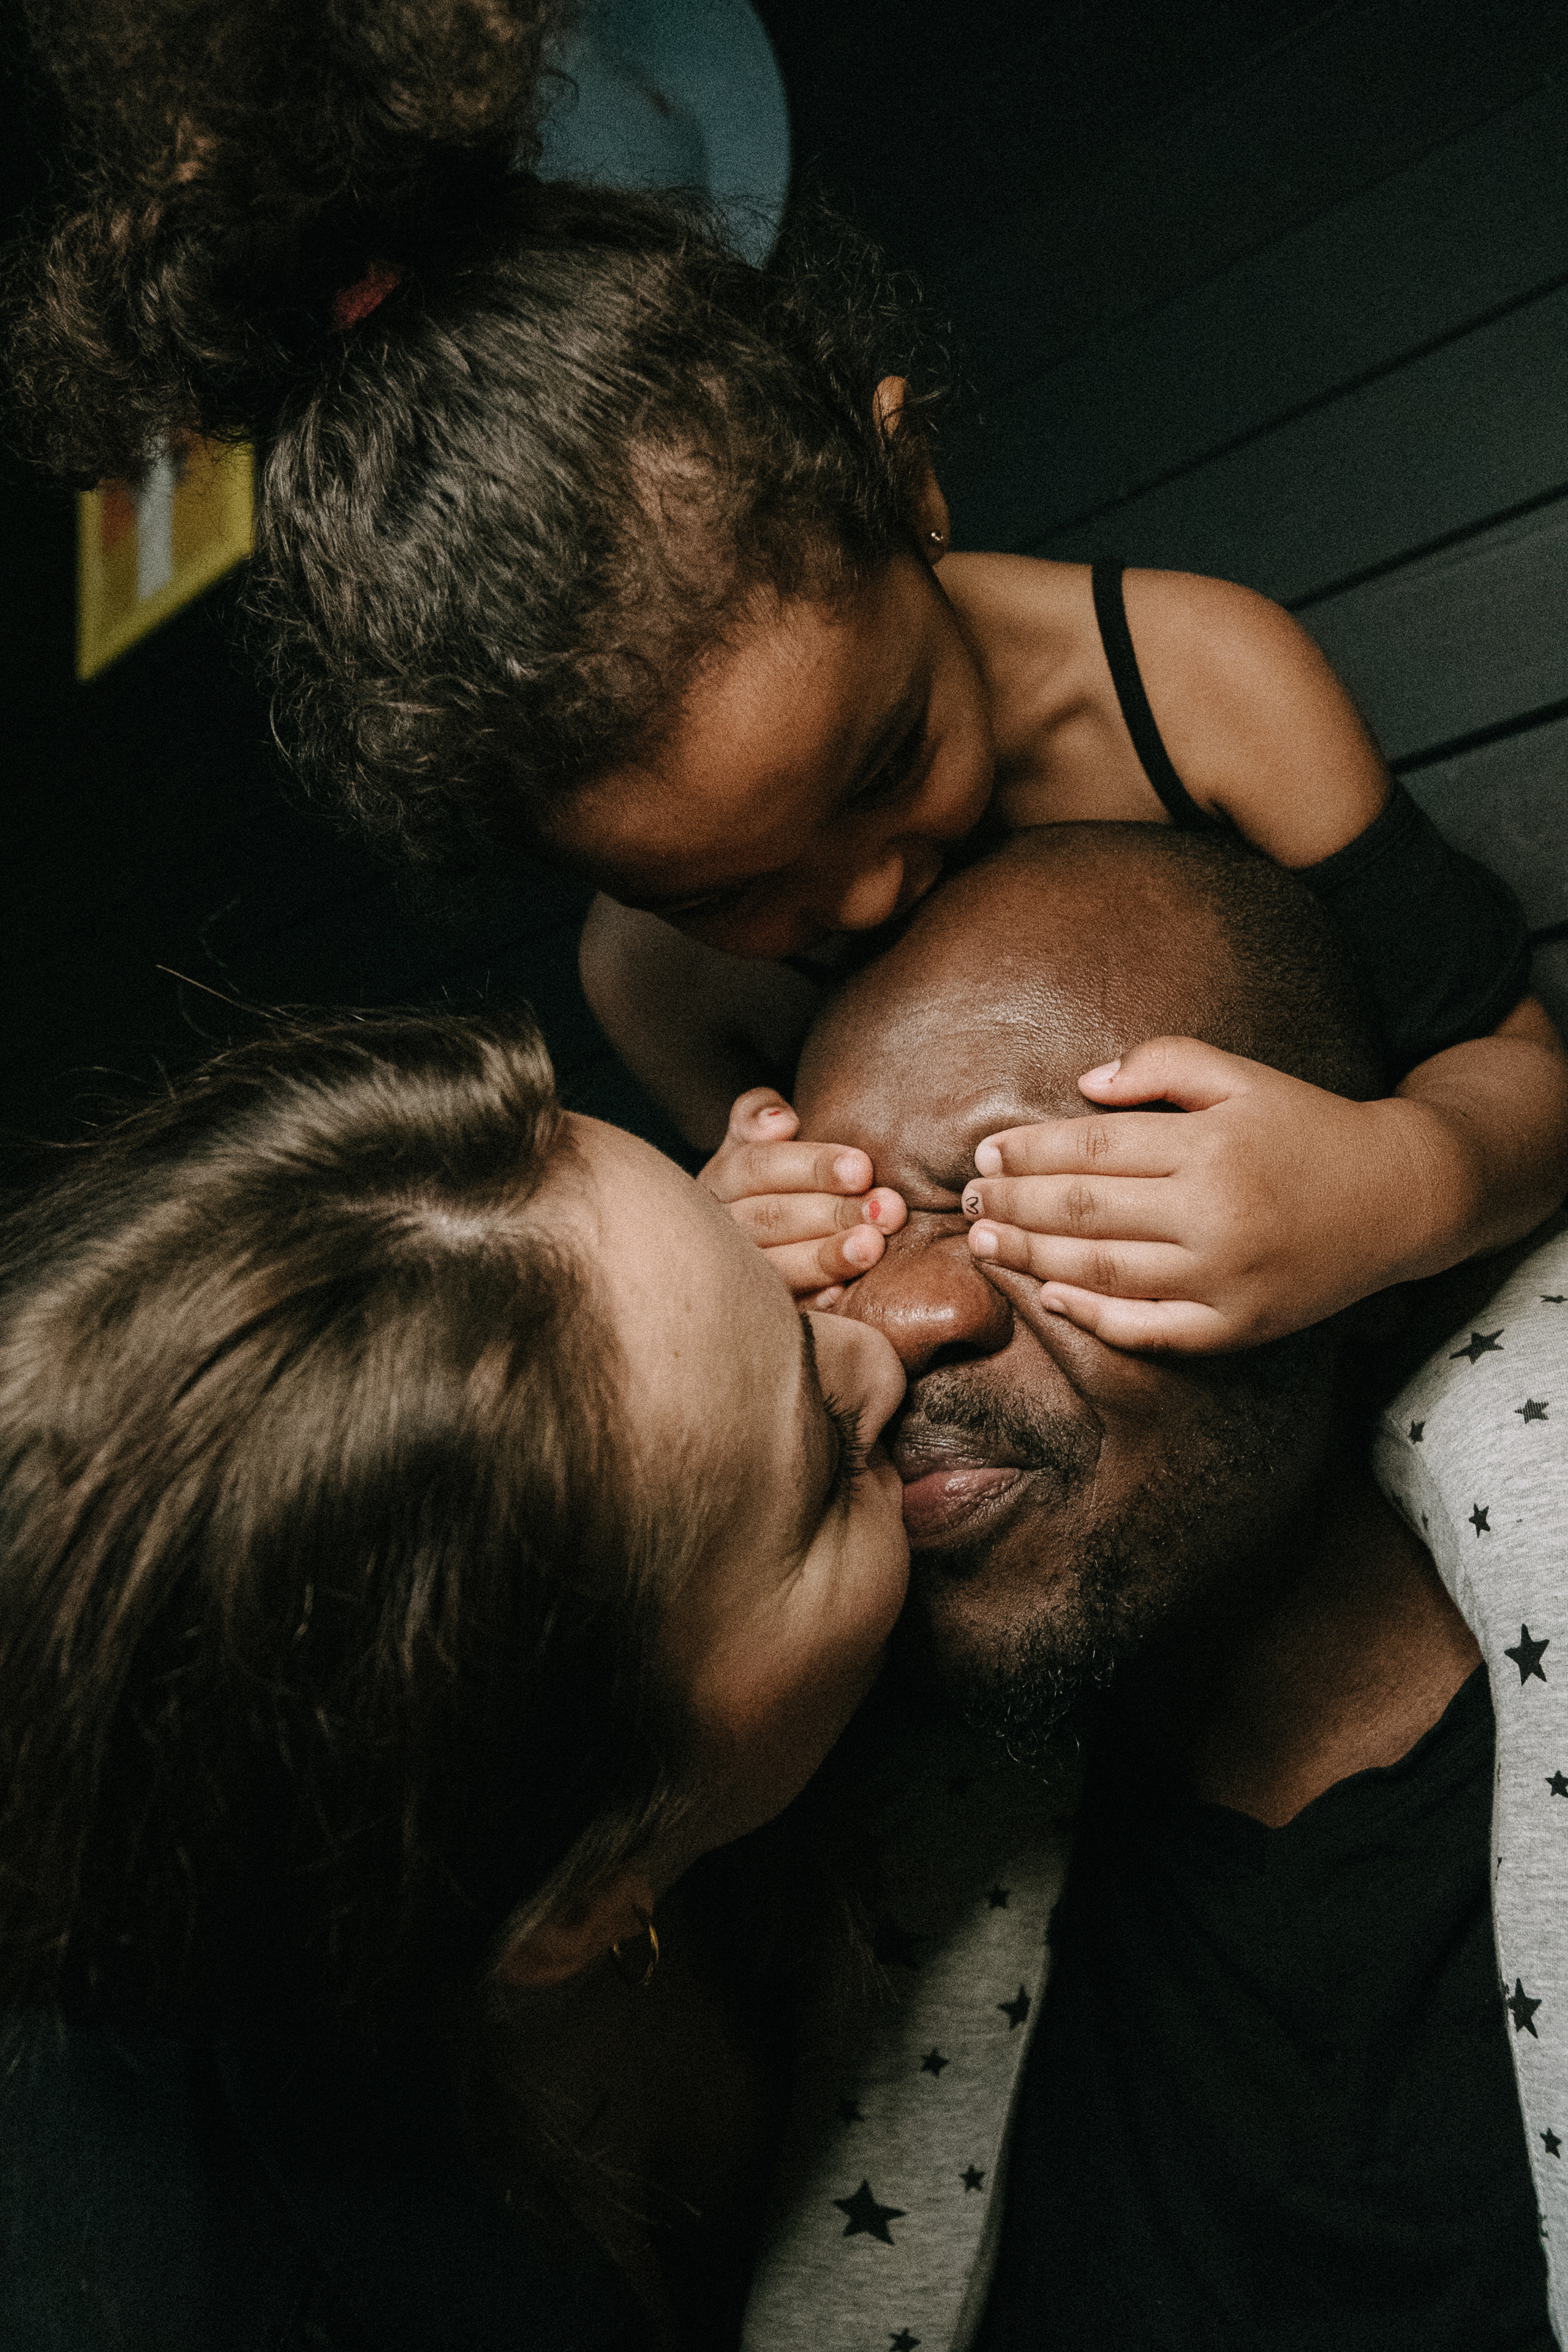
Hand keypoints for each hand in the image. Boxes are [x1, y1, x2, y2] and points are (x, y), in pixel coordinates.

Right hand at [700, 1088, 906, 1304]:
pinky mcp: (754, 1310)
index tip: (862, 1168)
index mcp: (722, 1179)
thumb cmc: (765, 1180)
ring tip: (872, 1247)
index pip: (759, 1167)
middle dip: (832, 1213)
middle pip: (771, 1217)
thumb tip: (779, 1122)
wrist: (732, 1245)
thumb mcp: (749, 1138)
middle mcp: (721, 1227)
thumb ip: (755, 1115)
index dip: (811, 1166)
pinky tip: (841, 1294)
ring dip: (826, 1257)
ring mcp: (735, 1272)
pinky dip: (812, 1300)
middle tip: (887, 1210)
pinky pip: (782, 1309)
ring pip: (774, 1266)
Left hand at [959, 1039, 1412, 1351]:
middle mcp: (1214, 1214)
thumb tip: (1082, 1087)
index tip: (985, 1154)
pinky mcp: (1236, 1325)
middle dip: (1014, 1206)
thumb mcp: (1243, 1075)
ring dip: (1032, 1260)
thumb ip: (1163, 1064)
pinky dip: (1093, 1316)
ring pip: (1103, 1272)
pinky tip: (1049, 1296)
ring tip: (985, 1244)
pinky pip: (1149, 1328)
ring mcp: (1224, 1277)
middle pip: (1084, 1212)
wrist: (1398, 1196)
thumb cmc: (1307, 1127)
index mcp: (1209, 1145)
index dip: (1029, 1153)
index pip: (1093, 1148)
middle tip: (967, 1201)